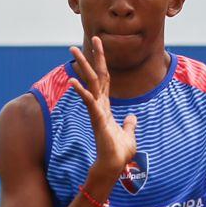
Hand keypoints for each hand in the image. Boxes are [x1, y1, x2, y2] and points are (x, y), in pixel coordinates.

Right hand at [68, 37, 137, 191]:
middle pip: (96, 76)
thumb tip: (132, 117)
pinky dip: (82, 91)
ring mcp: (97, 111)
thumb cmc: (119, 153)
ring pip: (90, 84)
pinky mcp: (97, 119)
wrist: (114, 166)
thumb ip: (129, 124)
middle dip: (91, 58)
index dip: (102, 62)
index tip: (99, 45)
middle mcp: (99, 105)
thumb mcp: (129, 134)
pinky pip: (89, 102)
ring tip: (73, 51)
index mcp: (106, 106)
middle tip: (86, 40)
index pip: (105, 79)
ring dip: (82, 67)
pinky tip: (73, 81)